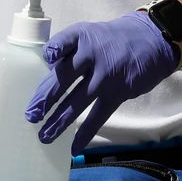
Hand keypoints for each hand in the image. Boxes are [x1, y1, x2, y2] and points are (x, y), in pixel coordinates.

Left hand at [24, 11, 178, 154]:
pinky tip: (73, 146)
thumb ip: (68, 50)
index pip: (65, 41)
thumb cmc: (111, 40)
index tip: (47, 57)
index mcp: (81, 37)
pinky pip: (98, 116)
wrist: (151, 41)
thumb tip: (46, 70)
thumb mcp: (89, 34)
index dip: (55, 49)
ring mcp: (105, 76)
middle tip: (30, 115)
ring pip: (77, 101)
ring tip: (44, 136)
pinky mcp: (118, 93)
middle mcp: (91, 55)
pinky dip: (85, 133)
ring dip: (59, 121)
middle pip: (64, 78)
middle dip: (45, 99)